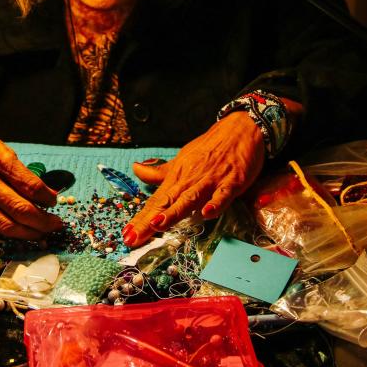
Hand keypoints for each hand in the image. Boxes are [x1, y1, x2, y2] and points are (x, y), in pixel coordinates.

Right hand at [0, 112, 61, 239]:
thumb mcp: (1, 147)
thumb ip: (21, 172)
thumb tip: (46, 194)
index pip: (29, 186)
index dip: (47, 197)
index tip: (56, 201)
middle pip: (19, 209)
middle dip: (43, 221)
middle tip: (57, 225)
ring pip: (5, 225)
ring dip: (28, 233)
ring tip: (43, 233)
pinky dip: (10, 232)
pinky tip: (22, 231)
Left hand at [122, 112, 266, 247]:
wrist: (239, 129)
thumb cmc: (210, 147)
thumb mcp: (182, 159)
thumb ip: (160, 171)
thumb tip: (136, 170)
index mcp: (177, 176)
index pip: (156, 201)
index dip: (141, 219)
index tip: (127, 235)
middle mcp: (190, 180)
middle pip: (167, 203)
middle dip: (149, 221)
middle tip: (134, 238)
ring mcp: (210, 181)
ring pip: (190, 198)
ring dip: (174, 212)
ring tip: (158, 225)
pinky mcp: (231, 182)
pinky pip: (222, 194)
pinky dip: (216, 204)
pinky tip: (207, 213)